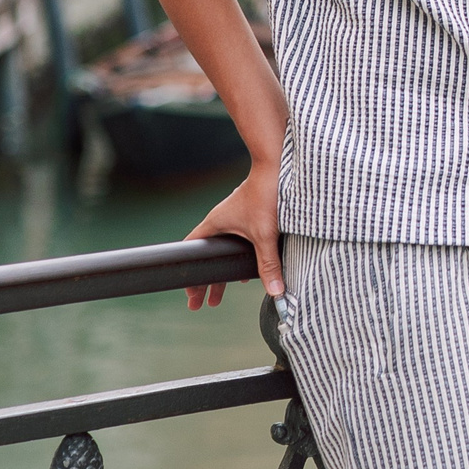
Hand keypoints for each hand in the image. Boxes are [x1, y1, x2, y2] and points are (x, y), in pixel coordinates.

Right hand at [185, 163, 282, 309]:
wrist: (278, 164)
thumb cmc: (266, 193)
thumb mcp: (265, 234)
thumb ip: (268, 264)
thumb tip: (275, 292)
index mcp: (216, 224)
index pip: (192, 251)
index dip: (190, 274)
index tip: (191, 294)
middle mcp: (222, 221)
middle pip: (207, 258)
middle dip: (204, 282)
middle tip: (199, 305)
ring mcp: (236, 218)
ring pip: (223, 252)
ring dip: (221, 273)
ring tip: (220, 296)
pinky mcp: (251, 215)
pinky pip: (238, 243)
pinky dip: (237, 260)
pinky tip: (246, 273)